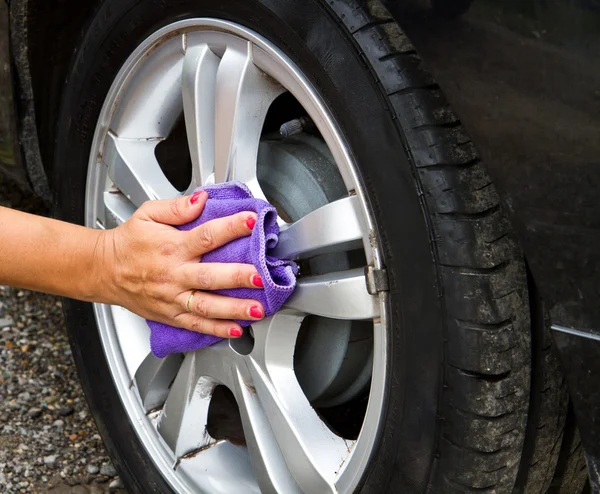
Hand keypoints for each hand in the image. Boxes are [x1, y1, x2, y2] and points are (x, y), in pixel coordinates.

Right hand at [97, 190, 263, 337]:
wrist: (104, 270)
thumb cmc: (129, 242)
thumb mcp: (147, 214)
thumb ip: (177, 207)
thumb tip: (202, 199)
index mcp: (172, 246)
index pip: (206, 236)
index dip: (231, 227)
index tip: (251, 221)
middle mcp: (174, 274)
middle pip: (210, 276)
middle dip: (237, 277)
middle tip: (260, 277)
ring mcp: (173, 297)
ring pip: (207, 306)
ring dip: (234, 309)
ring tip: (257, 309)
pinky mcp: (170, 315)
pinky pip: (196, 324)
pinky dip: (217, 330)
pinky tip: (236, 330)